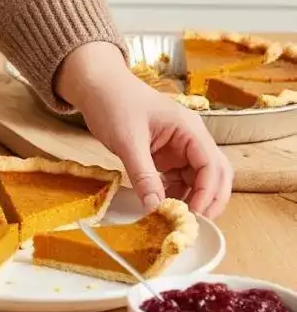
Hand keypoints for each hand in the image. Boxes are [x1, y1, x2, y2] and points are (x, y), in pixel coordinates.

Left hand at [54, 42, 232, 219]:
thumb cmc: (114, 103)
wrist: (97, 87)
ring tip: (176, 221)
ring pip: (199, 179)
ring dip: (192, 199)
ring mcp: (180, 147)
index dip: (207, 193)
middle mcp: (191, 138)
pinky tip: (163, 207)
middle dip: (209, 199)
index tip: (192, 216)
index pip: (212, 164)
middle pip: (215, 173)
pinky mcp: (167, 156)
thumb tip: (155, 208)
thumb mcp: (127, 141)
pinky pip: (180, 179)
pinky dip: (176, 195)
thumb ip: (143, 175)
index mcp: (189, 128)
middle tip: (194, 225)